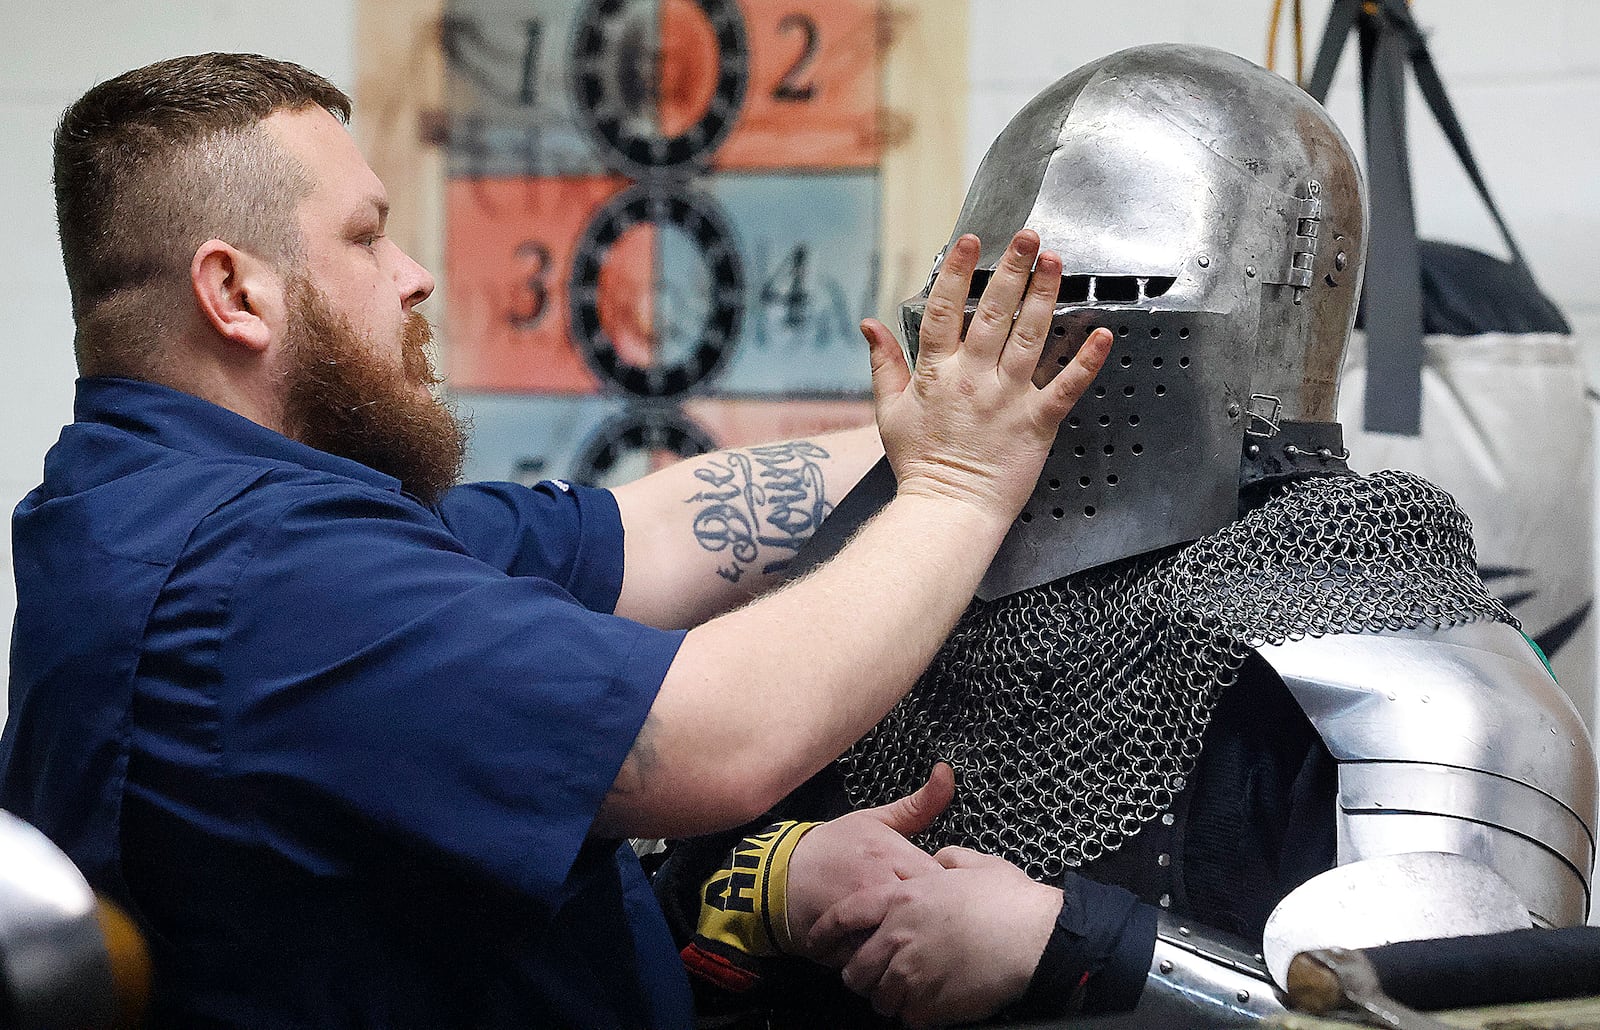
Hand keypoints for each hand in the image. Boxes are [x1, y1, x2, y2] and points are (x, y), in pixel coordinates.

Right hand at [782, 763, 954, 957]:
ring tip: (916, 938)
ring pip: (905, 940)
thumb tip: (948, 772)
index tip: (947, 893)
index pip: (942, 880)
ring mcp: (859, 919)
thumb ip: (918, 805)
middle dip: (935, 917)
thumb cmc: (832, 848)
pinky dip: (888, 961)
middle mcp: (876, 885)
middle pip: (927, 911)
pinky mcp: (845, 946)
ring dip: (914, 942)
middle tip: (936, 919)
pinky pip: (879, 961)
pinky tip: (892, 955)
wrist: (778, 878)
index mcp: (889, 853)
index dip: (950, 889)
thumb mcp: (875, 820)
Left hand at [808, 846, 1062, 1027]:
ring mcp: (911, 975)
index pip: (845, 915)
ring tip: (908, 990)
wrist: (1037, 940)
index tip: (817, 941)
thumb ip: (945, 860)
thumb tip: (937, 861)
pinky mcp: (929, 1007)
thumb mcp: (973, 864)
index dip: (824, 930)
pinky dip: (915, 1015)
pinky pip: (907, 1018)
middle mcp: (898, 937)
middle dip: (862, 973)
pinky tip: (932, 1004)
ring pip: (878, 998)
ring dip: (889, 996)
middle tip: (879, 973)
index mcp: (902, 899)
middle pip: (854, 968)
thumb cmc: (1008, 900)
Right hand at [864, 230, 1110, 524]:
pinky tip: (1103, 334)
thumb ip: (883, 364)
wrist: (948, 511)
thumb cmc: (920, 464)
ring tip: (1055, 262)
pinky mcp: (1037, 424)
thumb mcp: (889, 412)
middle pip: (993, 314)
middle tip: (1027, 236)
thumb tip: (869, 324)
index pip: (945, 311)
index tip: (969, 241)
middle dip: (1010, 270)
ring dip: (1044, 296)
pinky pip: (1066, 388)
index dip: (956, 272)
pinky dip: (1086, 362)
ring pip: (1029, 338)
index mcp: (936, 373)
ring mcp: (1007, 400)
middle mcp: (973, 379)